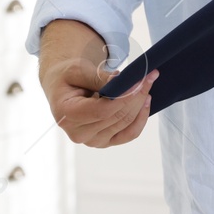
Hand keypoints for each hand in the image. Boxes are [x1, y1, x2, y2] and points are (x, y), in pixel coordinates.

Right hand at [37, 18, 157, 146]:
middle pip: (116, 117)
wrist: (64, 90)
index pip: (102, 110)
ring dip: (140, 104)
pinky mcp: (104, 142)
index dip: (124, 97)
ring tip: (148, 84)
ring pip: (125, 124)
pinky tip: (145, 102)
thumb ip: (98, 78)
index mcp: (66, 115)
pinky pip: (129, 134)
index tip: (139, 81)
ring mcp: (92, 141)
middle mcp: (78, 134)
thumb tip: (122, 81)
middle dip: (136, 95)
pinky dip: (140, 119)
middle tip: (149, 76)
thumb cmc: (68, 78)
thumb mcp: (77, 70)